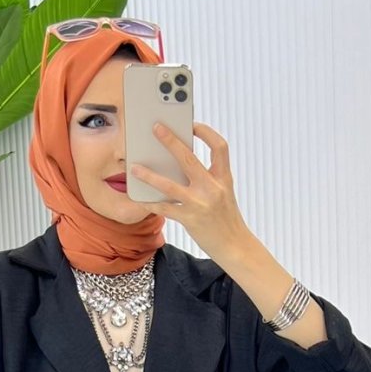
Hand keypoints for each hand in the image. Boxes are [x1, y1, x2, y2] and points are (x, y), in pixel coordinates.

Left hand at [128, 121, 249, 264]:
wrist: (235, 246)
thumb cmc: (226, 219)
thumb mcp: (224, 193)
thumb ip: (208, 178)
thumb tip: (180, 164)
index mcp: (224, 178)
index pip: (219, 146)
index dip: (206, 132)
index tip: (192, 125)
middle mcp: (213, 188)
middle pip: (189, 158)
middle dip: (171, 141)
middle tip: (156, 128)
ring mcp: (200, 204)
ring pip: (169, 185)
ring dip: (150, 176)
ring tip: (135, 168)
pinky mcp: (190, 219)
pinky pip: (165, 208)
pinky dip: (150, 203)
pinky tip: (140, 199)